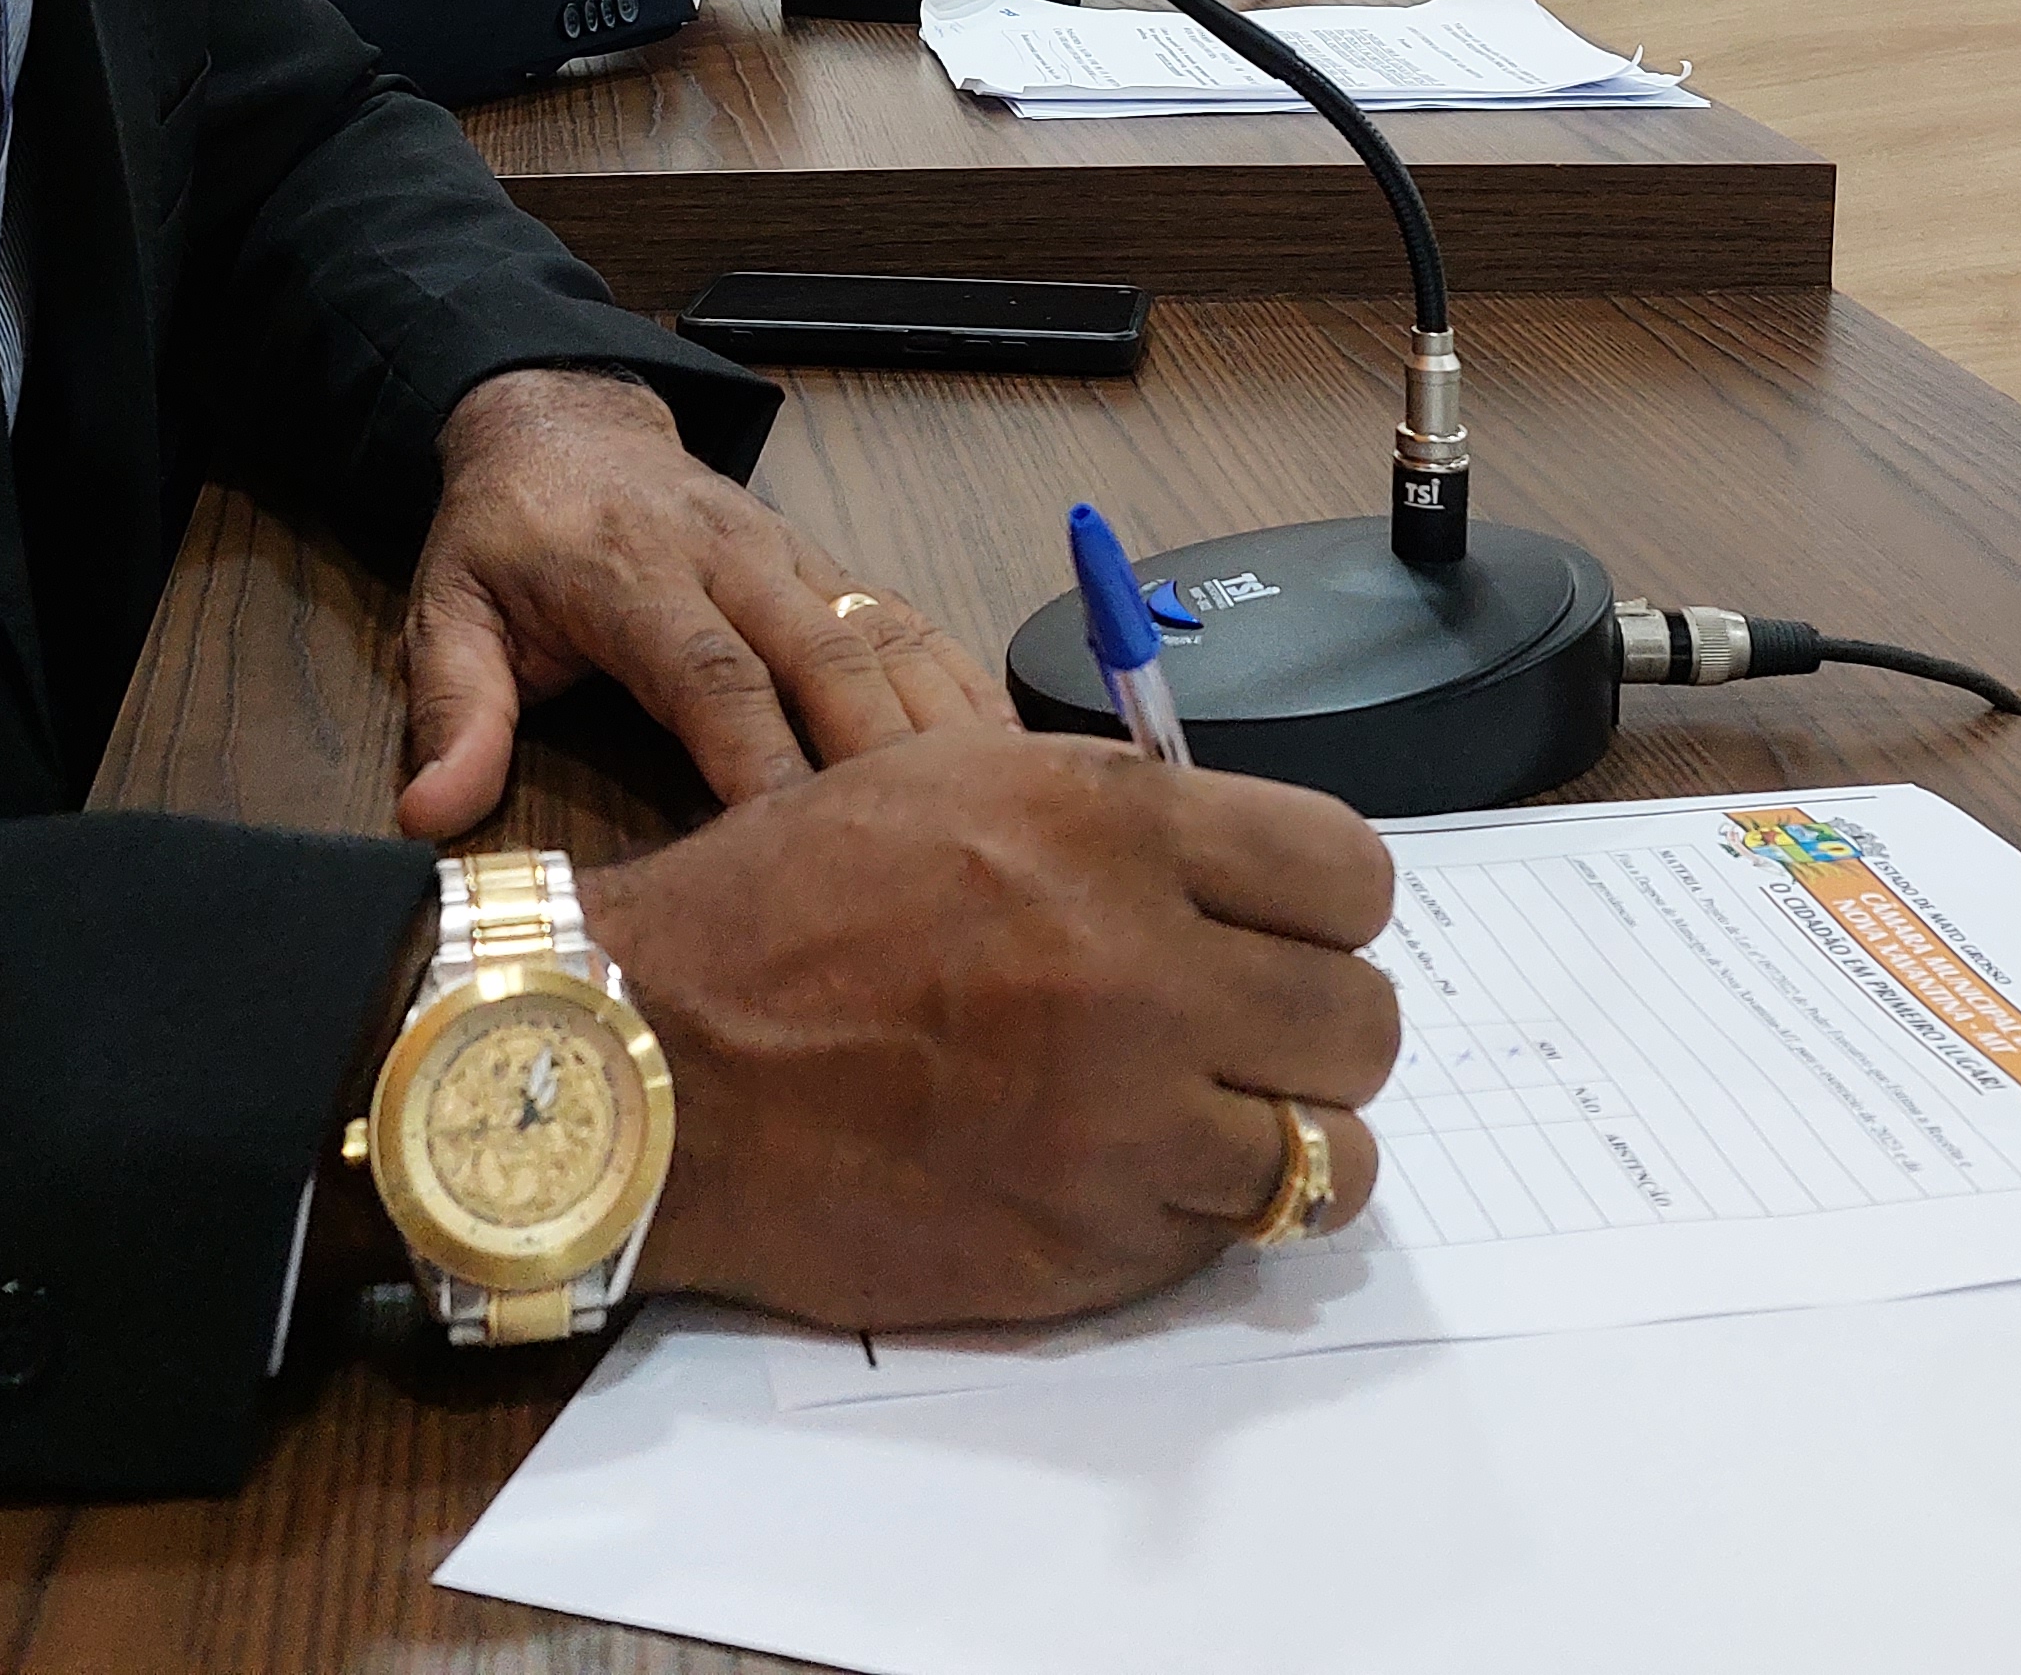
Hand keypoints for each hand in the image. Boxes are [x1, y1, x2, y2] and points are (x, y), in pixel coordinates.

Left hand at [398, 369, 1005, 837]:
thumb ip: (454, 711)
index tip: (795, 842)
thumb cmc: (509, 535)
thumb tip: (431, 814)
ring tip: (996, 813)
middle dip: (880, 756)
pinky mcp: (830, 567)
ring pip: (887, 635)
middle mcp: (733, 558)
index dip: (760, 755)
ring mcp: (794, 557)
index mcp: (635, 574)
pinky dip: (964, 684)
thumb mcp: (449, 611)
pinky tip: (1009, 754)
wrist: (565, 420)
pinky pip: (909, 623)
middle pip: (827, 656)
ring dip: (943, 722)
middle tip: (924, 853)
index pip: (711, 672)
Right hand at [588, 730, 1400, 1327]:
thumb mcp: (955, 780)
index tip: (1286, 936)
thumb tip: (1242, 872)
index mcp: (1115, 827)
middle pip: (1364, 1019)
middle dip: (1318, 1029)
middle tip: (1251, 1037)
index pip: (1351, 876)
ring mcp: (1122, 1118)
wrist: (656, 1065)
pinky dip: (1205, 1214)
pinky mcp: (1087, 1242)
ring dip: (1287, 1138)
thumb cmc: (787, 912)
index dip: (1326, 912)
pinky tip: (1135, 1176)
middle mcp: (1141, 966)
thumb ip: (1118, 818)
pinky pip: (1231, 1235)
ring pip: (1329, 1150)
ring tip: (1216, 1123)